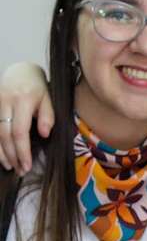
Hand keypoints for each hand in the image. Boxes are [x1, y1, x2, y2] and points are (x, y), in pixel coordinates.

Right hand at [0, 61, 52, 176]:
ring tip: (10, 166)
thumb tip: (44, 134)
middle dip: (12, 155)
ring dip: (1, 152)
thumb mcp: (49, 99)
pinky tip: (1, 154)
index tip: (27, 165)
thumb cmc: (38, 87)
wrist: (20, 70)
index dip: (22, 151)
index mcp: (22, 100)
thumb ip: (48, 116)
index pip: (19, 131)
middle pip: (5, 135)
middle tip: (20, 170)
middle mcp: (4, 102)